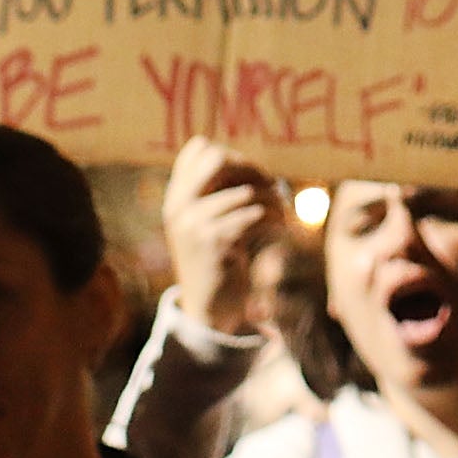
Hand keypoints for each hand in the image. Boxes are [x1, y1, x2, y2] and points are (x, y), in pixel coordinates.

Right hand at [160, 137, 283, 337]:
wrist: (208, 308)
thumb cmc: (216, 262)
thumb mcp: (206, 224)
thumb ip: (214, 194)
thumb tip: (248, 162)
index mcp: (176, 198)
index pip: (198, 149)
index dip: (232, 155)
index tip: (250, 176)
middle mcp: (179, 207)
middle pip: (218, 159)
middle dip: (252, 168)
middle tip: (271, 187)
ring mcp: (194, 224)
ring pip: (245, 191)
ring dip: (273, 199)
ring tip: (282, 212)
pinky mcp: (215, 242)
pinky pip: (253, 214)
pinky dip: (274, 218)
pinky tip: (282, 227)